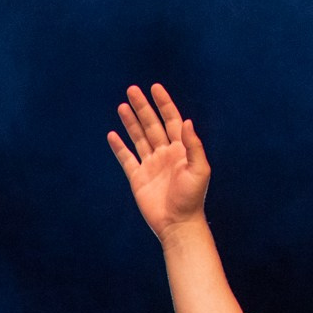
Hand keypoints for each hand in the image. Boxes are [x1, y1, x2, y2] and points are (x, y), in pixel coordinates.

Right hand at [107, 84, 212, 241]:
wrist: (178, 224)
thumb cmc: (192, 198)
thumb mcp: (199, 170)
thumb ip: (193, 145)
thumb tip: (187, 121)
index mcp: (181, 149)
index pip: (171, 120)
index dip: (164, 103)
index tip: (155, 88)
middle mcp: (165, 153)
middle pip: (152, 125)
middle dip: (142, 107)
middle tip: (132, 90)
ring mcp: (151, 165)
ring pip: (139, 138)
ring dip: (131, 122)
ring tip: (122, 106)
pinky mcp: (138, 178)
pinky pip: (127, 158)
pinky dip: (120, 147)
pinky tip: (113, 135)